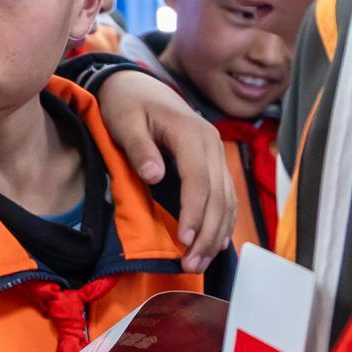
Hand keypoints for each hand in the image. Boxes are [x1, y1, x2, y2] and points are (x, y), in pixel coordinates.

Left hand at [92, 68, 238, 270]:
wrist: (138, 86)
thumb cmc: (127, 105)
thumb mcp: (124, 121)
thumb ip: (139, 148)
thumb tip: (154, 176)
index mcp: (190, 133)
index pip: (199, 180)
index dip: (194, 213)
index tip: (183, 241)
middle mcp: (211, 143)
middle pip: (218, 195)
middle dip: (206, 233)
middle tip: (191, 265)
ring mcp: (216, 152)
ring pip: (226, 199)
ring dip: (216, 233)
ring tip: (199, 263)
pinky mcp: (214, 162)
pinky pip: (225, 195)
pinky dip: (223, 221)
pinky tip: (215, 244)